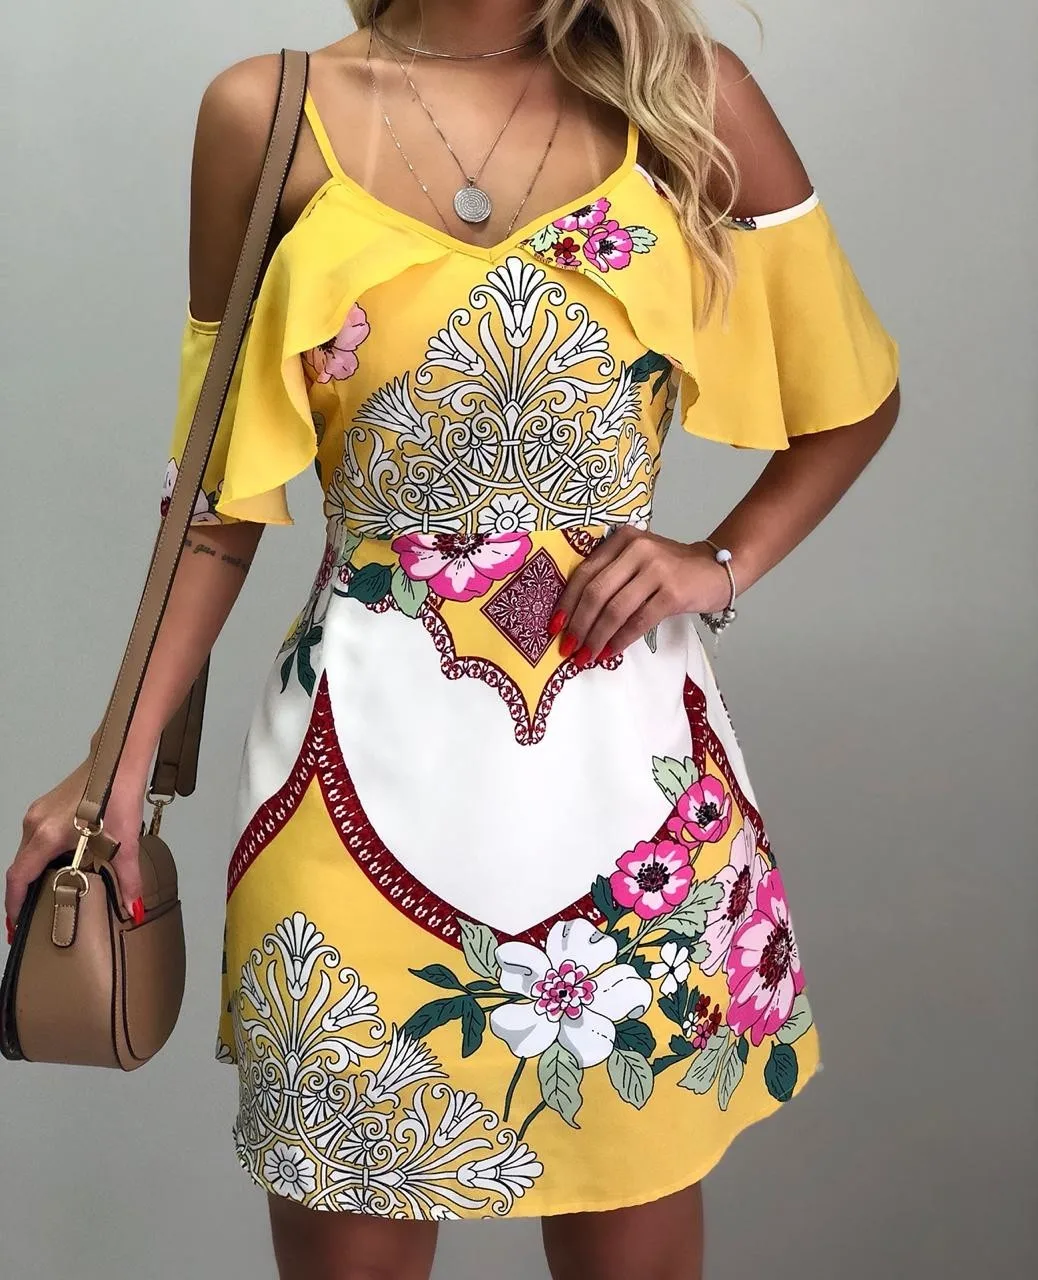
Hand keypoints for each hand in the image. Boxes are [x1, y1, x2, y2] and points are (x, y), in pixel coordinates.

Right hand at [5, 758, 146, 941]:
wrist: (118, 757)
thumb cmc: (118, 793)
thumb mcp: (125, 841)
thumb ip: (128, 878)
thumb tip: (135, 909)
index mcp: (46, 835)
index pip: (18, 877)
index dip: (14, 905)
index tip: (16, 927)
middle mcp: (34, 824)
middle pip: (20, 867)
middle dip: (22, 895)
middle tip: (30, 922)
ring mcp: (38, 813)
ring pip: (27, 853)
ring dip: (32, 876)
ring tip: (43, 899)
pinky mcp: (46, 807)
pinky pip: (35, 840)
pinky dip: (40, 859)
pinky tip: (56, 869)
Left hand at [550, 528, 730, 662]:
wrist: (716, 568)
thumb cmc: (671, 569)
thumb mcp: (637, 560)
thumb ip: (610, 575)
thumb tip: (575, 615)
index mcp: (621, 539)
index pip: (584, 572)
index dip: (566, 602)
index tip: (554, 626)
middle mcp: (637, 549)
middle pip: (596, 592)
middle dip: (578, 624)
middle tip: (568, 648)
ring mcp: (656, 569)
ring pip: (615, 609)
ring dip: (597, 637)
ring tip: (586, 656)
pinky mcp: (672, 592)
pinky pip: (639, 621)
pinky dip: (621, 639)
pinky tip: (611, 652)